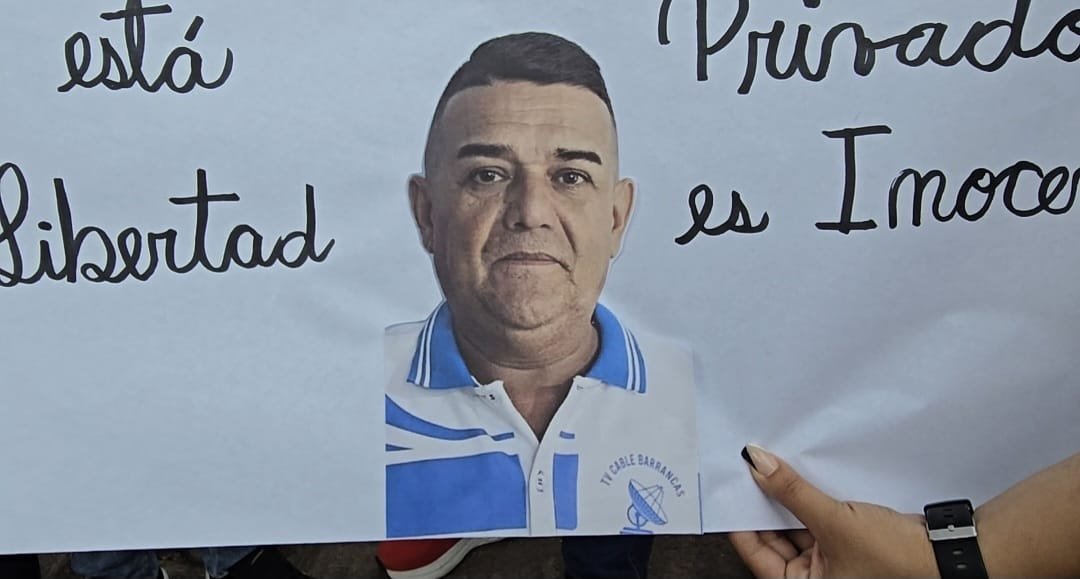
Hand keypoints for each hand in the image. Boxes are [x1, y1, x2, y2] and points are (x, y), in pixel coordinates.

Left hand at [729, 444, 937, 577]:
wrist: (943, 552)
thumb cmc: (892, 557)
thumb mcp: (833, 520)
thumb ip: (791, 491)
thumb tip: (758, 463)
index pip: (757, 554)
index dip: (740, 521)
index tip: (729, 489)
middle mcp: (813, 578)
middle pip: (773, 539)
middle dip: (763, 506)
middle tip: (749, 473)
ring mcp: (828, 562)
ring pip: (793, 527)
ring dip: (785, 501)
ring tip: (771, 470)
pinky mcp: (843, 544)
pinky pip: (813, 521)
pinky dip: (805, 501)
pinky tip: (797, 477)